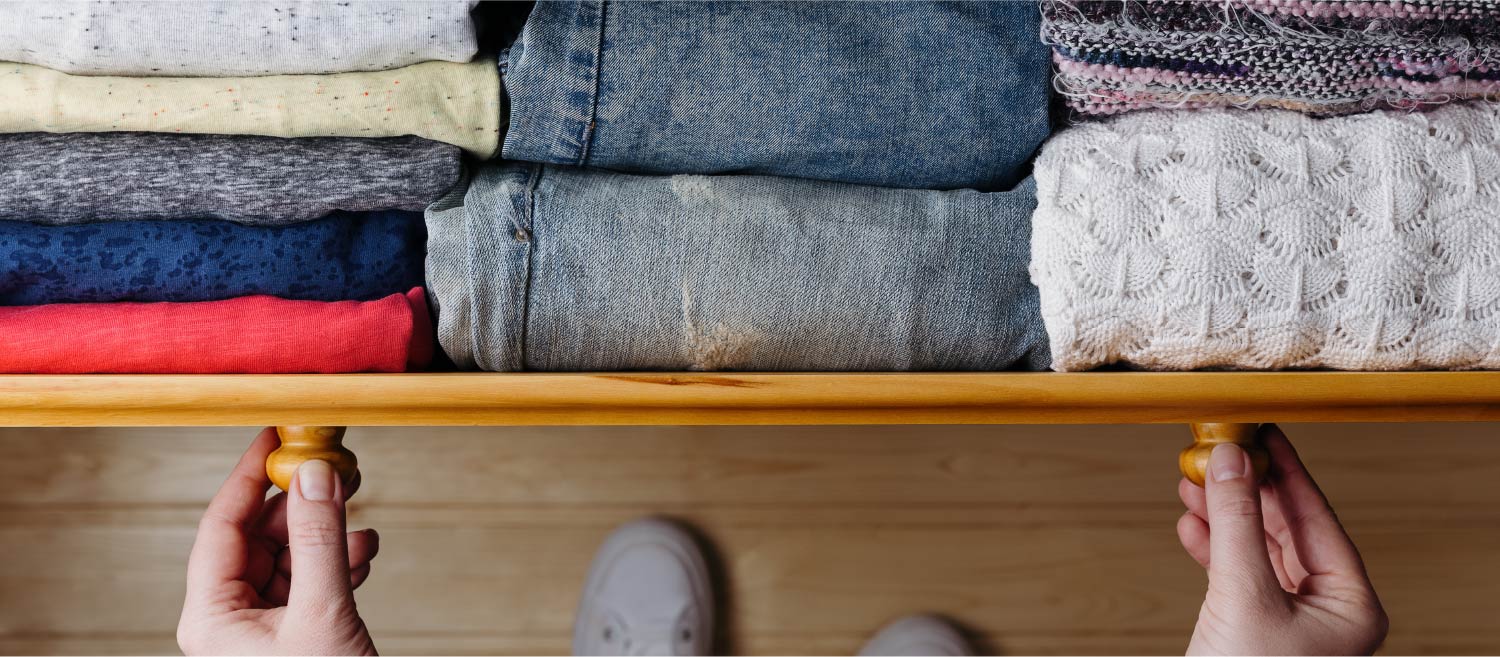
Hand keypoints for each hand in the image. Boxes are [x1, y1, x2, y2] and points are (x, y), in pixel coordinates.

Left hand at [178, 428, 378, 655]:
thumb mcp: (324, 613)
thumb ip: (319, 540)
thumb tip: (314, 475)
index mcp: (211, 618)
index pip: (221, 527)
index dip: (249, 477)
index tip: (275, 437)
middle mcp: (228, 622)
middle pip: (258, 538)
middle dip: (300, 506)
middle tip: (335, 471)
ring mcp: (261, 631)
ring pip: (288, 558)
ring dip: (326, 536)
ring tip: (359, 527)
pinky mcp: (294, 637)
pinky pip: (309, 583)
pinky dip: (338, 563)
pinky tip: (363, 555)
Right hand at [1177, 424, 1387, 654]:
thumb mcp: (1242, 595)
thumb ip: (1235, 522)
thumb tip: (1229, 460)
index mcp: (1351, 607)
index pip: (1318, 519)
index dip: (1285, 470)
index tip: (1261, 432)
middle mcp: (1327, 614)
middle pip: (1287, 530)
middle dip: (1247, 491)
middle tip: (1220, 450)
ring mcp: (1291, 626)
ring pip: (1259, 550)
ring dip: (1224, 515)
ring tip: (1196, 482)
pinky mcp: (1255, 633)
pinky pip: (1238, 576)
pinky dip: (1212, 548)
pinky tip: (1192, 525)